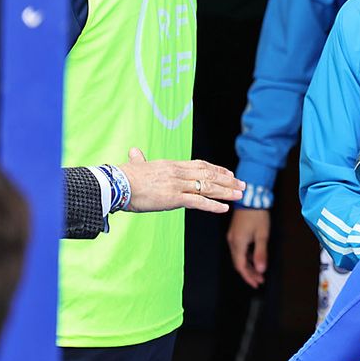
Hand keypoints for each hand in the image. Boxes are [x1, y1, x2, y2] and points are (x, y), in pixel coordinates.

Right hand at [119, 148, 241, 214]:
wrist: (117, 184)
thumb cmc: (123, 177)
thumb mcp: (135, 165)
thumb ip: (139, 159)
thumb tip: (133, 151)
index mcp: (172, 165)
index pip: (200, 165)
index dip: (217, 169)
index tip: (229, 173)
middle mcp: (178, 173)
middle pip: (209, 175)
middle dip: (228, 180)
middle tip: (242, 184)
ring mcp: (177, 185)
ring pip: (208, 187)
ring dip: (226, 192)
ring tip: (240, 195)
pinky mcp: (174, 198)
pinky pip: (198, 201)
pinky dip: (213, 205)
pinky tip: (224, 209)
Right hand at [228, 209, 270, 288]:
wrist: (251, 198)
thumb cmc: (257, 215)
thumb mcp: (262, 235)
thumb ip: (261, 253)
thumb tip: (261, 270)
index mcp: (237, 244)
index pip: (241, 266)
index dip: (249, 277)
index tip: (256, 284)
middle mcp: (232, 242)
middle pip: (239, 263)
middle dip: (249, 273)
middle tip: (259, 280)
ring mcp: (233, 237)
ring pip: (239, 257)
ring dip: (249, 265)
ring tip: (259, 272)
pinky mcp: (236, 233)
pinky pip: (240, 249)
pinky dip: (247, 257)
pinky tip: (254, 258)